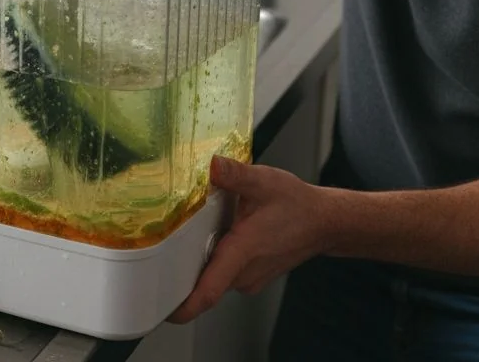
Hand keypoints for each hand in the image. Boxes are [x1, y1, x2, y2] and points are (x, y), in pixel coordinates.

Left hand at [167, 156, 336, 323]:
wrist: (323, 222)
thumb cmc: (296, 205)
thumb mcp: (264, 182)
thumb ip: (235, 174)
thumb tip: (212, 165)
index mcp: (241, 253)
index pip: (208, 292)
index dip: (183, 307)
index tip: (161, 312)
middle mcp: (243, 273)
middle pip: (202, 287)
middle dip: (178, 278)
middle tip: (155, 261)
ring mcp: (248, 278)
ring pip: (213, 279)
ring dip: (196, 267)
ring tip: (180, 244)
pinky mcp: (251, 276)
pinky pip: (224, 274)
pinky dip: (212, 262)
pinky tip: (210, 240)